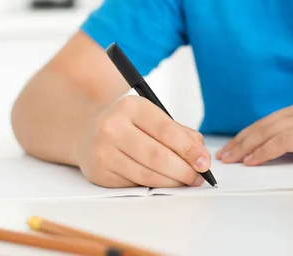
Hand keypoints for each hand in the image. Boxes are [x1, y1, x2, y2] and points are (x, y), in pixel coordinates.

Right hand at [75, 95, 210, 187]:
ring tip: (185, 181)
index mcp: (131, 107)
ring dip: (172, 182)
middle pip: (157, 156)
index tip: (204, 162)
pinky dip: (154, 185)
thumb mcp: (152, 116)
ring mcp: (103, 151)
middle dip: (184, 171)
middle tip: (198, 177)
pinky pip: (134, 184)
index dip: (189, 149)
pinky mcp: (99, 172)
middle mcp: (113, 127)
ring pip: (147, 174)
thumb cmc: (128, 123)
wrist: (87, 130)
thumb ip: (180, 133)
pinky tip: (163, 181)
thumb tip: (201, 155)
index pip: (166, 130)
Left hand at [216, 100, 292, 165]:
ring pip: (269, 131)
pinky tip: (254, 159)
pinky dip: (265, 150)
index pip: (270, 120)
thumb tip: (292, 152)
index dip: (250, 133)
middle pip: (264, 124)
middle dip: (242, 139)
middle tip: (225, 153)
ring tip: (232, 158)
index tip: (236, 144)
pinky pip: (284, 142)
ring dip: (247, 145)